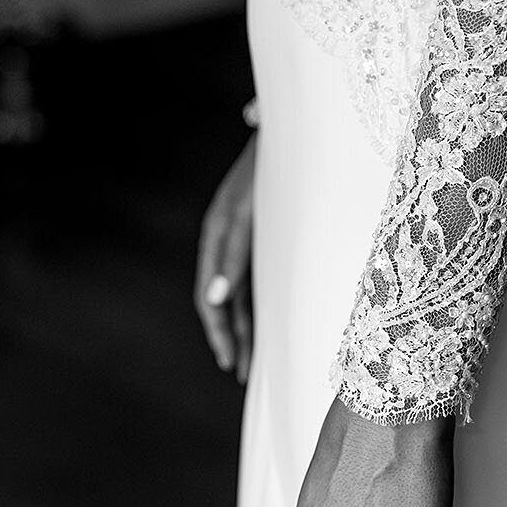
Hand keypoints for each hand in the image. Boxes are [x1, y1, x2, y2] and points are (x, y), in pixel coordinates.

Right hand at [196, 134, 256, 381]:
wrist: (297, 135)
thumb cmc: (273, 170)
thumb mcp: (250, 214)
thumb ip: (233, 257)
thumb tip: (215, 299)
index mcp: (218, 233)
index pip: (210, 293)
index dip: (218, 327)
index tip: (230, 358)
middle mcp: (226, 240)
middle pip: (221, 299)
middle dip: (229, 336)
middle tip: (239, 371)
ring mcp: (243, 242)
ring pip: (237, 296)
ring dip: (243, 330)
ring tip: (250, 365)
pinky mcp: (261, 242)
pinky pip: (253, 285)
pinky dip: (255, 311)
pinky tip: (264, 331)